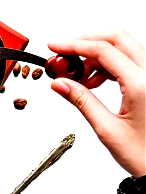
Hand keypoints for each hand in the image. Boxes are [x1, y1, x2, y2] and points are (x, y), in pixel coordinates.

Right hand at [47, 29, 145, 177]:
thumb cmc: (144, 155)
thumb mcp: (106, 128)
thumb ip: (81, 101)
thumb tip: (60, 84)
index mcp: (141, 85)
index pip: (104, 50)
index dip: (74, 45)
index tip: (55, 47)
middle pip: (118, 39)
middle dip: (87, 43)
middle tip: (66, 55)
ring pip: (125, 48)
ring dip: (98, 56)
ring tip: (79, 77)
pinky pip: (131, 62)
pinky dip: (110, 66)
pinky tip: (96, 82)